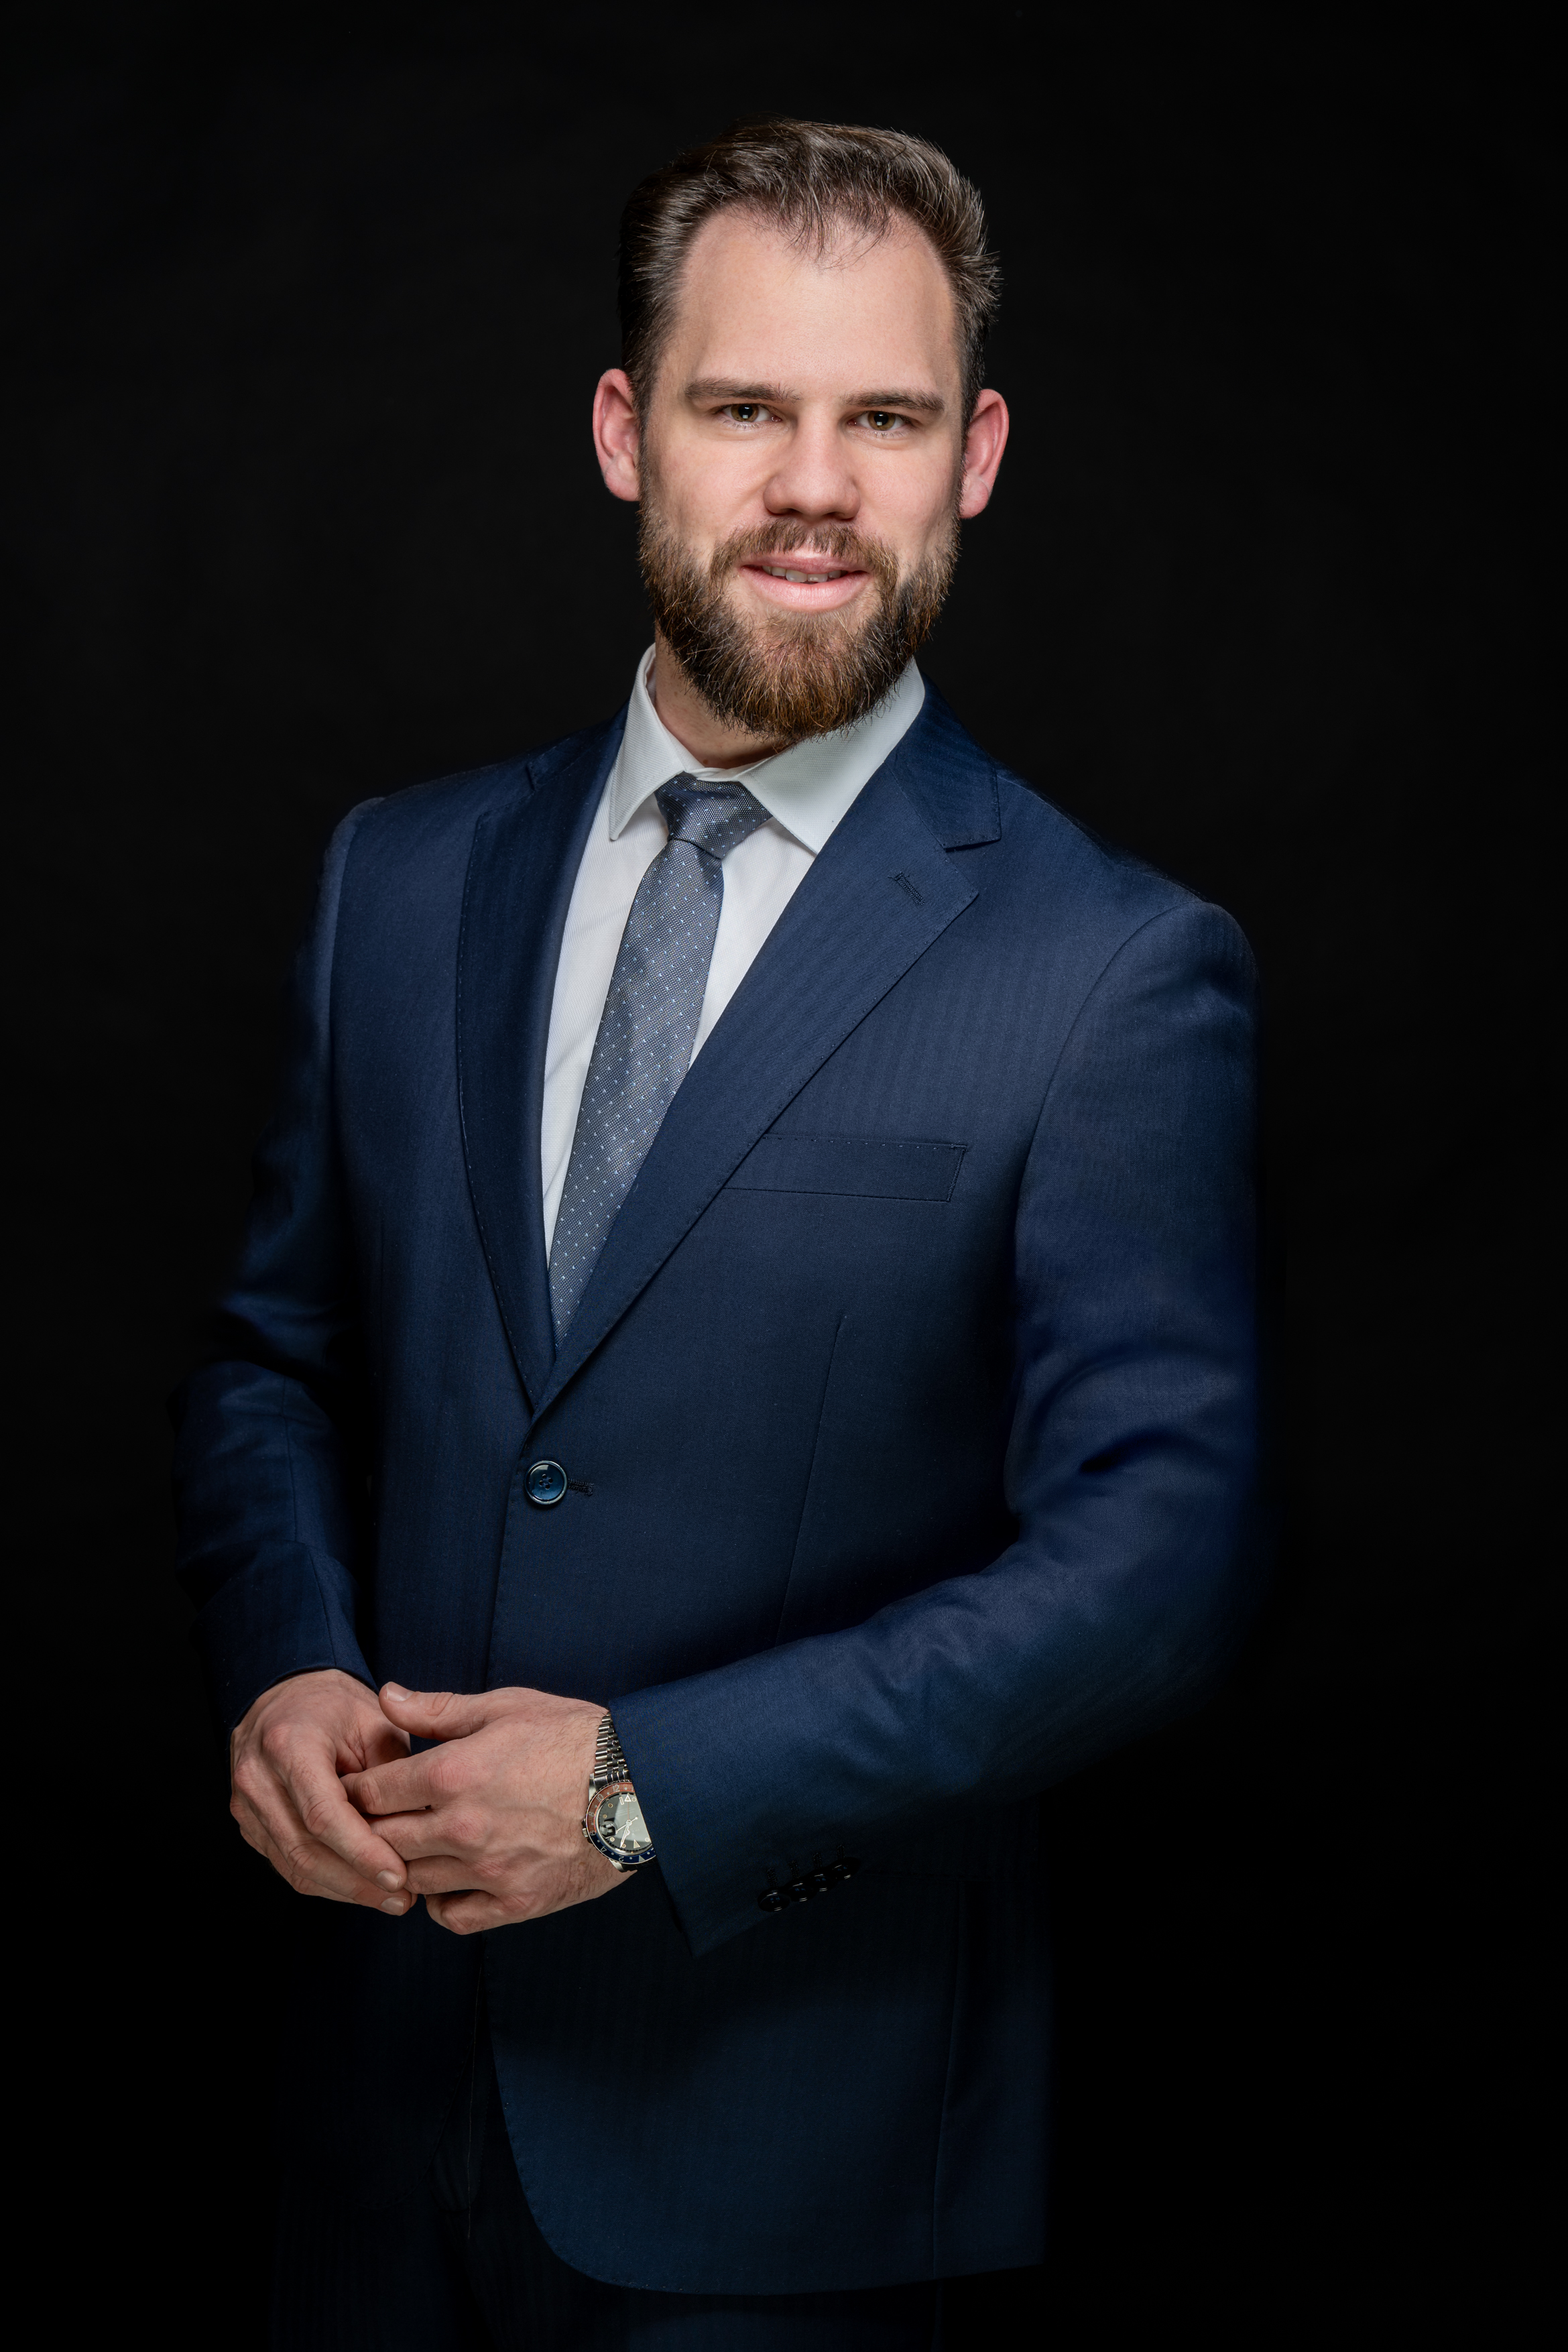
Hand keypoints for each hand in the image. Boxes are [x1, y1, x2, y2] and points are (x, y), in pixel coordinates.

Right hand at [230, 1668, 415, 1913]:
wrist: (288, 1698)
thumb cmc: (338, 1708)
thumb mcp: (376, 1722)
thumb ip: (392, 1773)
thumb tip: (420, 1828)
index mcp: (288, 1743)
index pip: (322, 1813)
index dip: (361, 1851)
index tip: (399, 1875)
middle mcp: (257, 1777)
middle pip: (305, 1848)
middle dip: (357, 1881)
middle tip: (403, 1898)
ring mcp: (247, 1805)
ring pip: (294, 1865)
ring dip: (345, 1889)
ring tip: (391, 1900)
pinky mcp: (250, 1825)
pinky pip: (288, 1865)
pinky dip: (327, 1882)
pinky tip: (362, 1888)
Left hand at [342, 1683, 627, 1934]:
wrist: (642, 1785)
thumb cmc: (575, 1737)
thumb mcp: (506, 1707)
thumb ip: (438, 1710)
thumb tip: (386, 1696)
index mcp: (453, 1773)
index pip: (372, 1792)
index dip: (355, 1789)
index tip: (354, 1788)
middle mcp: (462, 1828)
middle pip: (381, 1841)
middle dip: (368, 1829)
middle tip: (371, 1820)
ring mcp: (488, 1871)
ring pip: (410, 1881)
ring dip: (402, 1866)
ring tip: (410, 1848)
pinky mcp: (515, 1902)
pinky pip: (452, 1916)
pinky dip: (439, 1902)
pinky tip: (448, 1879)